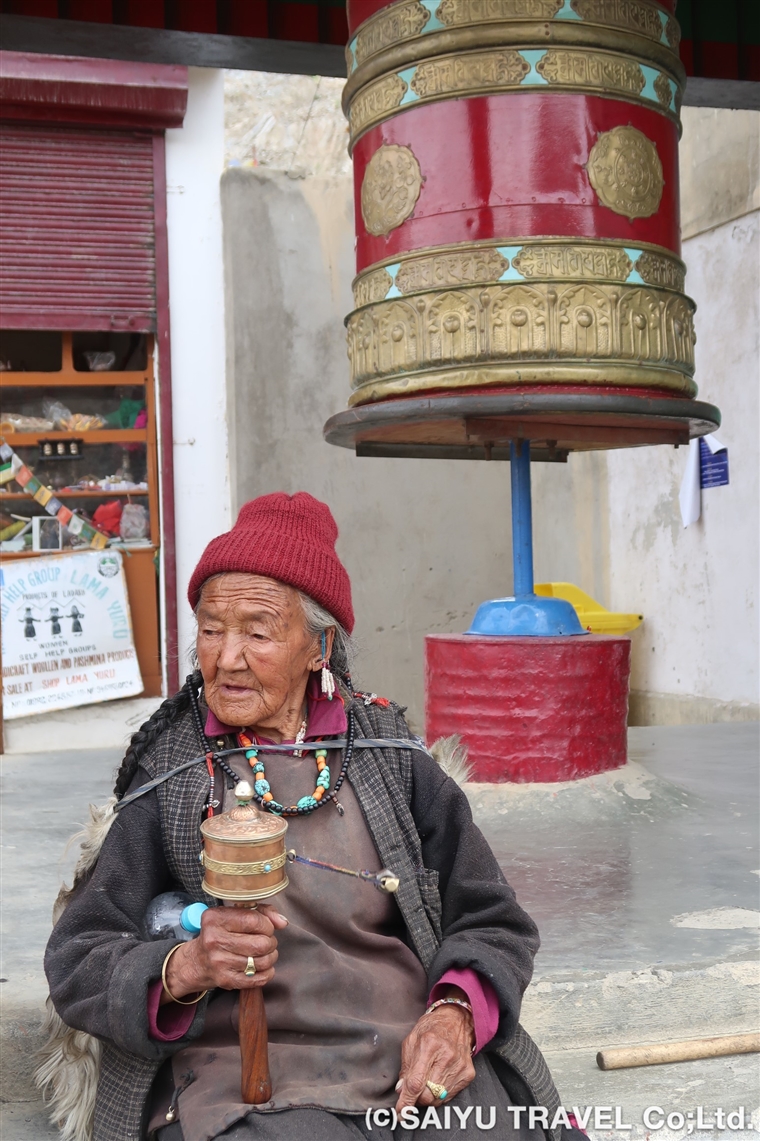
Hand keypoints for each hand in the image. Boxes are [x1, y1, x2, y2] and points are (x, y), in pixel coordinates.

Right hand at [161, 904, 287, 1001]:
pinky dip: (267, 973)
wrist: (197, 961)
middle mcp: (214, 940)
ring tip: (265, 953)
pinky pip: (258, 979)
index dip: (268, 925)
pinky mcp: (225, 980)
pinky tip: (262, 967)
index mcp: (215, 918)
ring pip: (262, 962)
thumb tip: (282, 922)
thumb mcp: (234, 914)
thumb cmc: (221, 933)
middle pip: (260, 943)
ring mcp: (218, 962)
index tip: (267, 927)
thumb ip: (261, 912)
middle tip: (267, 941)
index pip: (253, 920)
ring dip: (270, 957)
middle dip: (271, 942)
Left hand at [395, 1004, 475, 1112]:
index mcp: (429, 1045)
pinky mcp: (468, 1074)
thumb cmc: (431, 1029)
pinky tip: (437, 1081)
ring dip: (428, 1097)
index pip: (416, 1082)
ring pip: (438, 1099)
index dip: (406, 1101)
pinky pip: (449, 1097)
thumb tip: (401, 1091)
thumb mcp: (411, 1041)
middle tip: (412, 1091)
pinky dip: (440, 1094)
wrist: (457, 1020)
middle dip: (416, 1099)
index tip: (400, 1113)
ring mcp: (459, 1066)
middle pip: (427, 1095)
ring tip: (426, 1083)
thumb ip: (405, 1067)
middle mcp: (446, 1057)